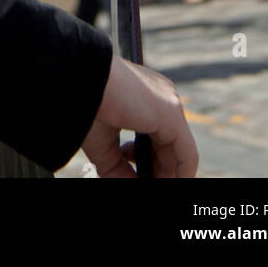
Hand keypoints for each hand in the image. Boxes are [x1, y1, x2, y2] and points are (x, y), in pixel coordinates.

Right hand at [82, 53, 197, 178]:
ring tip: (151, 187)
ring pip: (180, 154)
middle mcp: (163, 98)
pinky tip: (167, 187)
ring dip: (168, 177)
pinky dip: (179, 177)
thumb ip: (121, 168)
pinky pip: (186, 156)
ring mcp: (170, 103)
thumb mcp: (105, 145)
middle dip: (159, 173)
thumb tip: (132, 186)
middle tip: (142, 184)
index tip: (132, 176)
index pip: (158, 137)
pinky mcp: (172, 114)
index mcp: (146, 98)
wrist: (80, 80)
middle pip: (170, 148)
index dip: (146, 162)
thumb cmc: (86, 105)